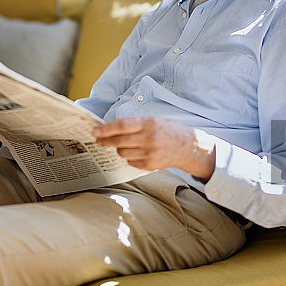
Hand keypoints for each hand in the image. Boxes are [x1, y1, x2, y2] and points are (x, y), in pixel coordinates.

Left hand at [92, 117, 215, 180]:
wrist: (189, 148)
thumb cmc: (170, 131)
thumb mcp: (155, 120)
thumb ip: (136, 124)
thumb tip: (112, 128)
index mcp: (150, 124)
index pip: (122, 126)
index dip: (106, 129)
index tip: (95, 131)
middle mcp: (149, 139)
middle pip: (119, 141)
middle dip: (105, 140)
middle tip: (98, 139)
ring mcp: (149, 154)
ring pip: (123, 152)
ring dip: (119, 148)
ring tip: (123, 144)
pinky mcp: (150, 165)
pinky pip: (130, 161)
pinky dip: (129, 157)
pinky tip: (136, 152)